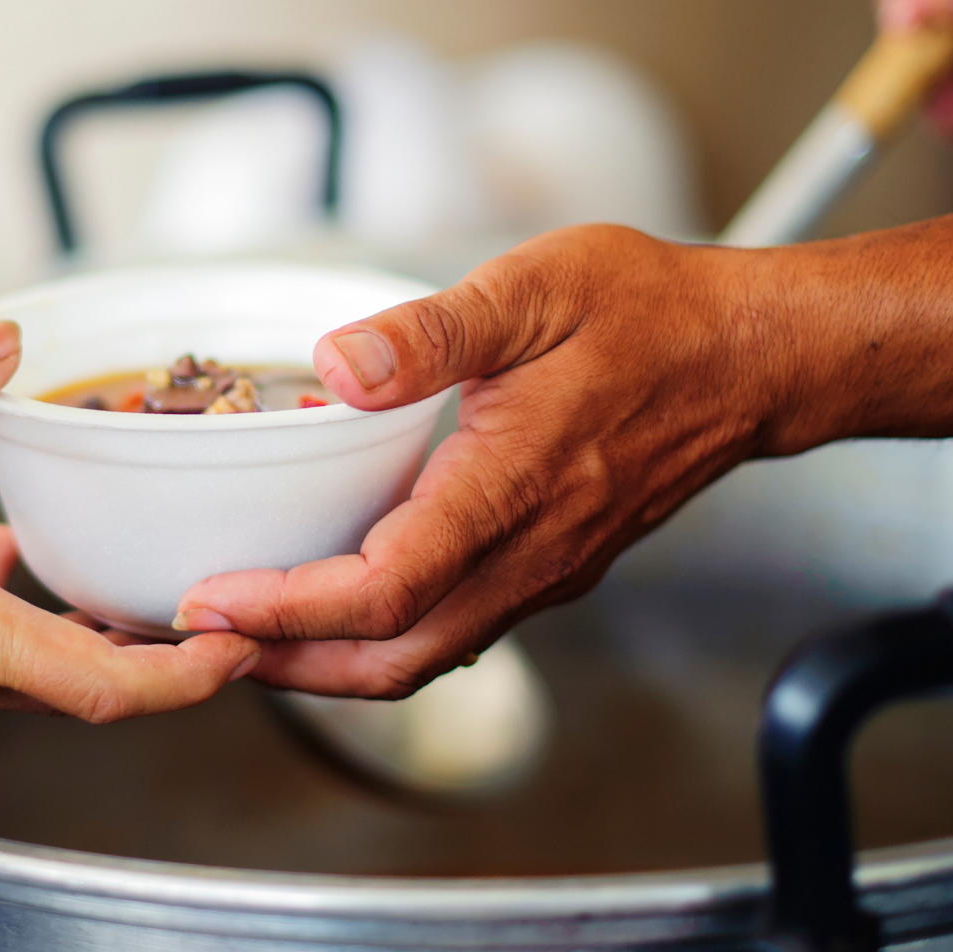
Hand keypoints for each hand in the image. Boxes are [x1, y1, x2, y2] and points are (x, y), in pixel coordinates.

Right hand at [0, 321, 259, 724]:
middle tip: (228, 596)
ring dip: (101, 625)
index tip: (249, 640)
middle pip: (97, 683)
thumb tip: (1, 337)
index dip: (193, 672)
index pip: (110, 686)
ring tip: (149, 568)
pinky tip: (12, 543)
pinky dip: (28, 605)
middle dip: (170, 648)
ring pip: (46, 665)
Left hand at [171, 227, 772, 696]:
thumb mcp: (536, 289)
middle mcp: (528, 553)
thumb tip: (337, 365)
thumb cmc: (651, 313)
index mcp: (512, 489)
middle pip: (392, 658)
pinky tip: (336, 601)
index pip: (384, 590)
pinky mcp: (551, 568)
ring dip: (328, 661)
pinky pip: (454, 631)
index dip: (286, 610)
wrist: (753, 358)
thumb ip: (431, 331)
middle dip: (286, 663)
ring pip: (423, 657)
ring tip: (248, 633)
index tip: (208, 600)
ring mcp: (544, 572)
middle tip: (199, 638)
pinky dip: (379, 637)